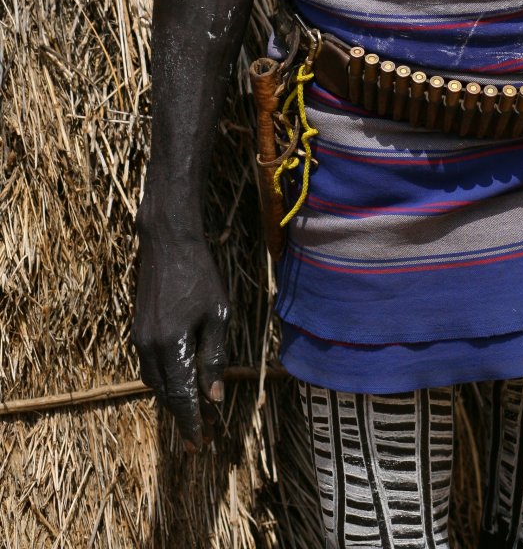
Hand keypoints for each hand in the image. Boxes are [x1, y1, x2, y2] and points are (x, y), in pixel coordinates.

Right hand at [132, 213, 229, 449]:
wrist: (167, 243)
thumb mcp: (219, 314)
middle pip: (167, 395)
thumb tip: (215, 397)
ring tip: (197, 415)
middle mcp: (150, 348)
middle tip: (201, 438)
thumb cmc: (200, 275)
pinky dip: (166, 381)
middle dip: (184, 418)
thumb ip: (215, 357)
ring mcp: (140, 339)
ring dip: (175, 400)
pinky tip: (182, 383)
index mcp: (172, 345)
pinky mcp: (139, 331)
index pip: (182, 396)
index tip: (199, 445)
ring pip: (157, 383)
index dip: (192, 422)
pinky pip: (151, 368)